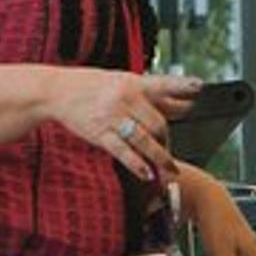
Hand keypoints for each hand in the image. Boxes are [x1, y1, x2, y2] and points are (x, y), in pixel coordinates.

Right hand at [46, 70, 204, 182]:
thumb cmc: (91, 85)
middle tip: (171, 147)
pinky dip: (138, 165)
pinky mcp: (100, 134)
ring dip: (160, 157)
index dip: (182, 85)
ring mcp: (112, 118)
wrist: (56, 91)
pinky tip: (147, 173)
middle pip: (157, 122)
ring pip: (144, 141)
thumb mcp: (123, 82)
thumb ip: (154, 95)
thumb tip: (184, 103)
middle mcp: (124, 99)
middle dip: (167, 138)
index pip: (162, 84)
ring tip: (170, 170)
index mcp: (132, 83)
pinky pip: (123, 152)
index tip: (199, 87)